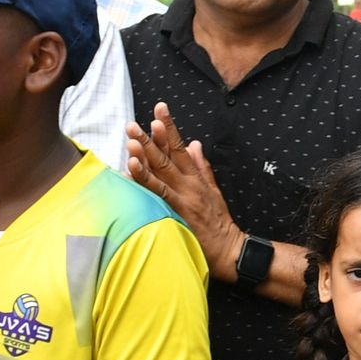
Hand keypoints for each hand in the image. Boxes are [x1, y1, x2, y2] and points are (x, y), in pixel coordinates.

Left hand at [126, 104, 243, 276]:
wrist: (229, 249)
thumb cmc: (219, 222)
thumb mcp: (213, 189)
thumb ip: (202, 166)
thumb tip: (194, 143)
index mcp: (196, 177)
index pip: (180, 147)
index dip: (169, 128)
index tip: (159, 110)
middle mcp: (188, 184)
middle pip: (166, 157)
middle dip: (150, 139)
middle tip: (133, 124)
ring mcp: (183, 198)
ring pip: (161, 173)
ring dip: (145, 156)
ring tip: (131, 141)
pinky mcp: (178, 213)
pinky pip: (158, 194)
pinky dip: (144, 181)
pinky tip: (131, 170)